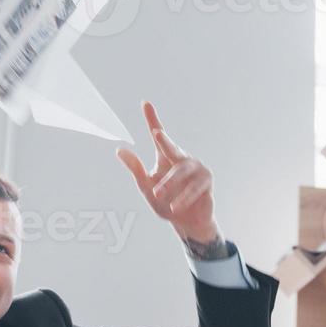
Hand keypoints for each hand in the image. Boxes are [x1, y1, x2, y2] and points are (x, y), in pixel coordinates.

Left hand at [116, 101, 222, 249]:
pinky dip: (183, 197)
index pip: (158, 135)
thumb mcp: (146, 187)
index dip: (152, 119)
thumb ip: (135, 169)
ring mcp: (196, 168)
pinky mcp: (206, 180)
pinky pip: (193, 187)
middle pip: (171, 147)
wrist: (186, 223)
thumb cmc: (165, 203)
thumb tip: (119, 149)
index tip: (145, 103)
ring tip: (158, 195)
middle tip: (156, 134)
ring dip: (169, 184)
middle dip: (164, 141)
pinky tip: (175, 206)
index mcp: (165, 157)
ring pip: (180, 171)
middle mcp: (181, 158)